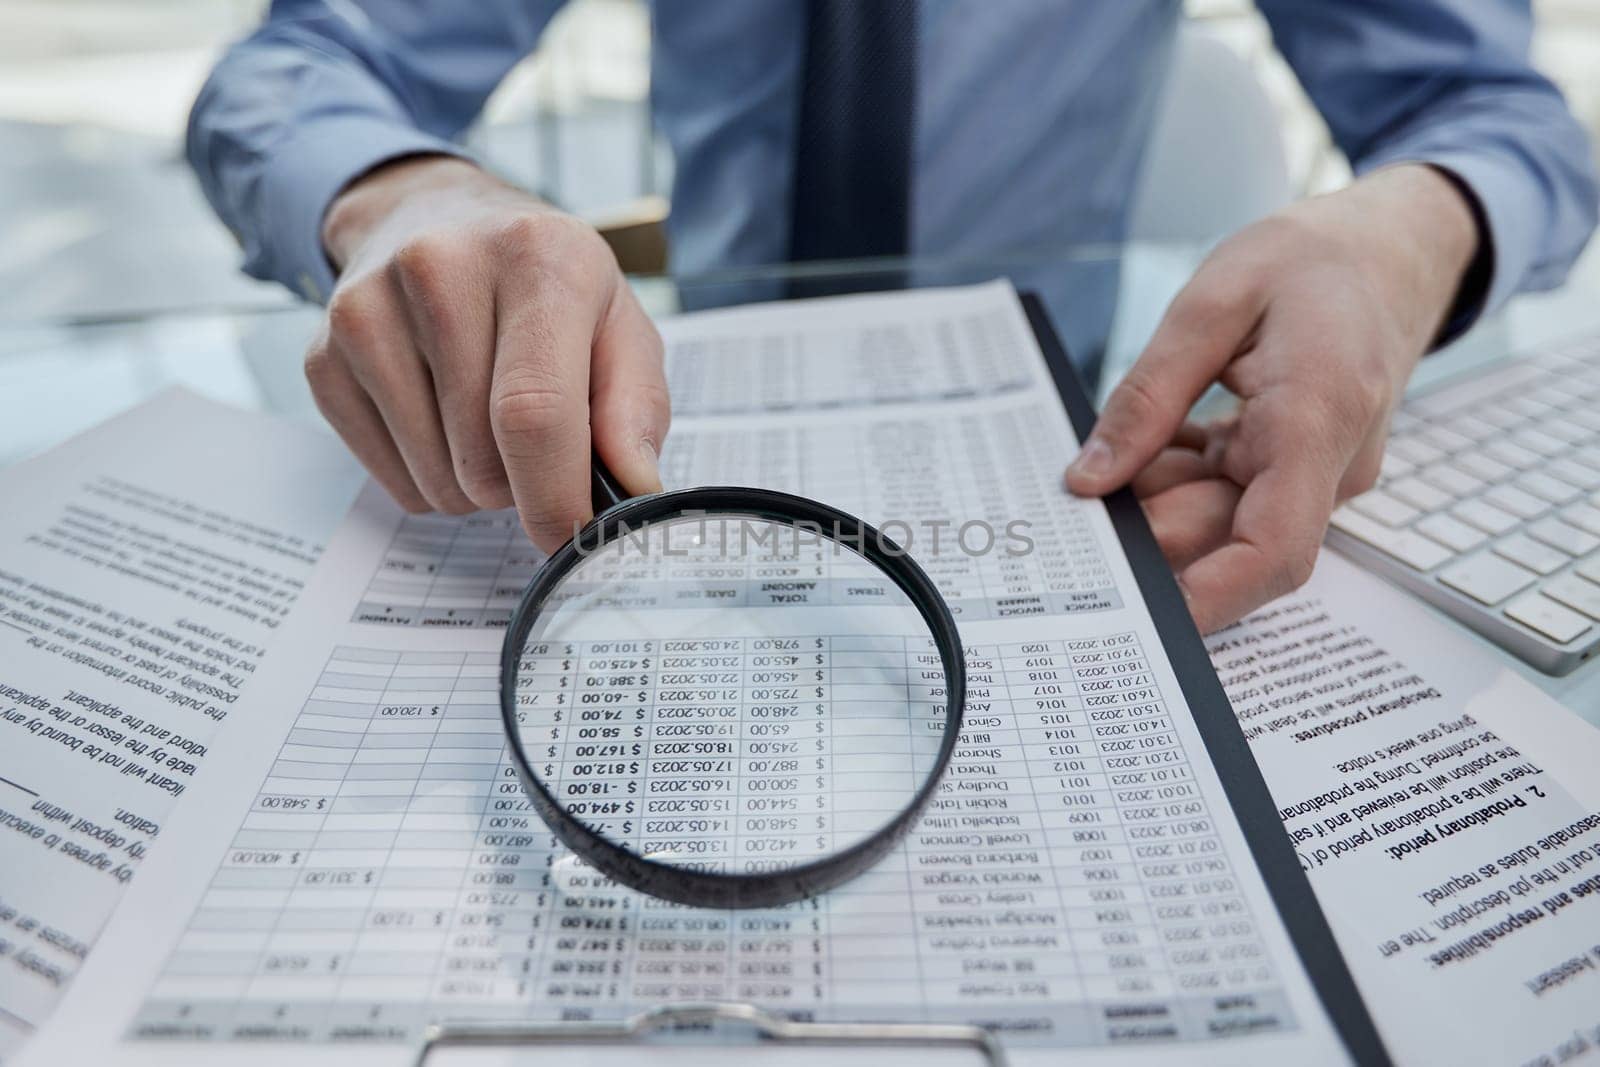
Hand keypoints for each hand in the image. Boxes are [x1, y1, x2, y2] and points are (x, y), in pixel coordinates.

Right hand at [309, 155, 668, 550]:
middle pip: (482, 460)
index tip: (572, 534)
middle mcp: (439, 269)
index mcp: (535, 258)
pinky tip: (441, 418)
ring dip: (474, 485)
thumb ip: (636, 407)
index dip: (554, 496)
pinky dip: (427, 478)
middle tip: (536, 442)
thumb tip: (633, 486)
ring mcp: (366, 312)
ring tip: (487, 420)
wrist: (433, 220)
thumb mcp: (618, 323)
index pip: (534, 412)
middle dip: (522, 486)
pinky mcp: (322, 357)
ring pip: (435, 481)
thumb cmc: (543, 285)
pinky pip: (389, 481)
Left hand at [1066, 164, 1479, 631]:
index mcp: (1317, 418)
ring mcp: (1313, 474)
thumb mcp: (1214, 300)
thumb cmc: (1313, 261)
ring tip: (1119, 441)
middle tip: (1075, 496)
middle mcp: (1326, 465)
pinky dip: (1176, 477)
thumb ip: (1149, 394)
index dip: (1211, 597)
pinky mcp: (1293, 470)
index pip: (1276, 547)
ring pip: (1217, 520)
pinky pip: (1225, 497)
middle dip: (1146, 528)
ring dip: (1156, 496)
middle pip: (1227, 539)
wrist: (1391, 249)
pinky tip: (1151, 440)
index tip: (1145, 616)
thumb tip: (1089, 479)